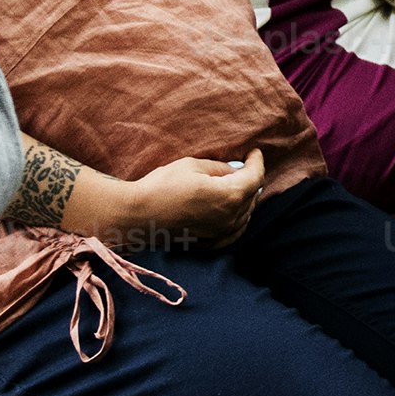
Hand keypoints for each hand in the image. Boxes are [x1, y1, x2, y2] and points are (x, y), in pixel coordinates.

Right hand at [85, 151, 265, 252]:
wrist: (138, 216)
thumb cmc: (162, 186)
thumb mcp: (193, 166)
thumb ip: (220, 168)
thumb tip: (236, 169)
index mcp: (230, 196)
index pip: (255, 177)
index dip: (256, 162)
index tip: (253, 152)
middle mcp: (230, 218)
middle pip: (252, 195)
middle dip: (251, 178)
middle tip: (244, 165)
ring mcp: (221, 234)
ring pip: (246, 213)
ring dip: (246, 198)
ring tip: (238, 184)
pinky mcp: (211, 243)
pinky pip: (235, 230)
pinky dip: (238, 218)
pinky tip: (233, 211)